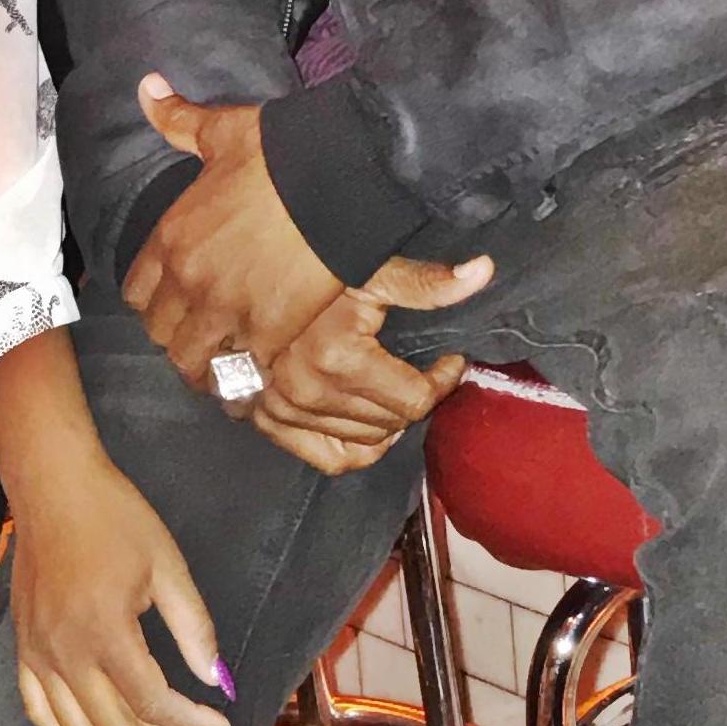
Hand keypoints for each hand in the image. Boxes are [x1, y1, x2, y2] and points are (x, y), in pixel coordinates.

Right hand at [6, 444, 238, 725]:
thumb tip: (217, 680)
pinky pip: (38, 712)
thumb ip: (194, 628)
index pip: (152, 703)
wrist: (53, 487)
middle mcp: (65, 653)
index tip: (221, 724)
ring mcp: (37, 655)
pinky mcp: (22, 649)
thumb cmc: (116, 518)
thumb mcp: (168, 566)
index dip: (191, 723)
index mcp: (105, 631)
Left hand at [121, 79, 344, 386]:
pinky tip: (257, 373)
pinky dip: (246, 377)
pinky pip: (241, 373)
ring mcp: (228, 312)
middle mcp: (191, 282)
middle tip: (199, 338)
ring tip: (223, 365)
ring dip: (206, 366)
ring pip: (196, 362)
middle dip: (177, 337)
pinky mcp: (270, 333)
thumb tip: (146, 87)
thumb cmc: (280, 153)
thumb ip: (177, 120)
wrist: (337, 179)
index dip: (152, 301)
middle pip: (162, 334)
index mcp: (173, 238)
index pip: (138, 293)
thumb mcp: (220, 133)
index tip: (170, 302)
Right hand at [247, 249, 498, 476]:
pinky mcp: (268, 420)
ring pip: (365, 442)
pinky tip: (366, 419)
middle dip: (415, 397)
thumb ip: (426, 281)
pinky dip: (356, 446)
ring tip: (393, 388)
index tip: (448, 361)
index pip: (415, 398)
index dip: (441, 380)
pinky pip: (329, 457)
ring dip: (387, 420)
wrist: (243, 277)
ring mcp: (284, 410)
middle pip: (392, 422)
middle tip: (420, 371)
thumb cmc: (313, 268)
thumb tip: (483, 271)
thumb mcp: (371, 269)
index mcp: (338, 358)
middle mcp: (308, 392)